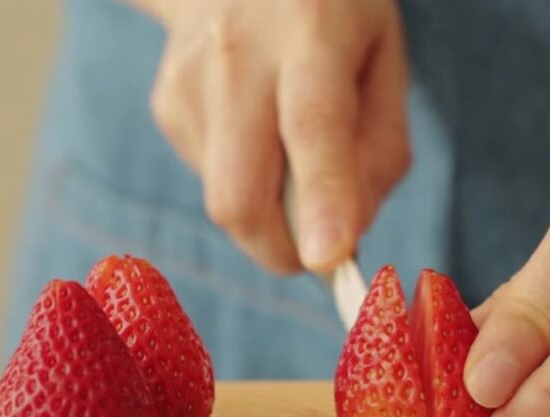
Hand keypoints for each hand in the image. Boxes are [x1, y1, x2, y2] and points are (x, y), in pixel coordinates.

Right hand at [133, 0, 409, 273]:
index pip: (312, 125)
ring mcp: (188, 82)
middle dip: (279, 251)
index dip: (321, 199)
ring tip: (286, 143)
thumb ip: (379, 149)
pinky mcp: (166, 106)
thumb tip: (344, 240)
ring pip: (223, 199)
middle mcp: (236, 55)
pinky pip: (212, 178)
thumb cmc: (330, 16)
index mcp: (309, 31)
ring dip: (267, 209)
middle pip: (239, 195)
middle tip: (315, 252)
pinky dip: (245, 178)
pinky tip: (254, 125)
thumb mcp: (383, 59)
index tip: (329, 259)